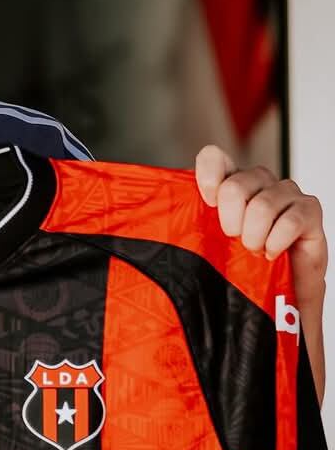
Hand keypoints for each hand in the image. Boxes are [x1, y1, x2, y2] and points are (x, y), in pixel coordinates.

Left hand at [194, 145, 326, 309]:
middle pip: (236, 185)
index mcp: (229, 184)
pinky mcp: (309, 210)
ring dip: (254, 236)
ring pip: (263, 204)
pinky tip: (271, 253)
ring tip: (253, 251)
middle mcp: (258, 183)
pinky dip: (276, 242)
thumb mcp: (204, 248)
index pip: (214, 157)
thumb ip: (182, 231)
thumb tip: (139, 233)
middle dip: (230, 221)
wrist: (279, 293)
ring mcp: (285, 194)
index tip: (208, 202)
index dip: (209, 175)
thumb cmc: (240, 268)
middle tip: (233, 240)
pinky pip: (291, 219)